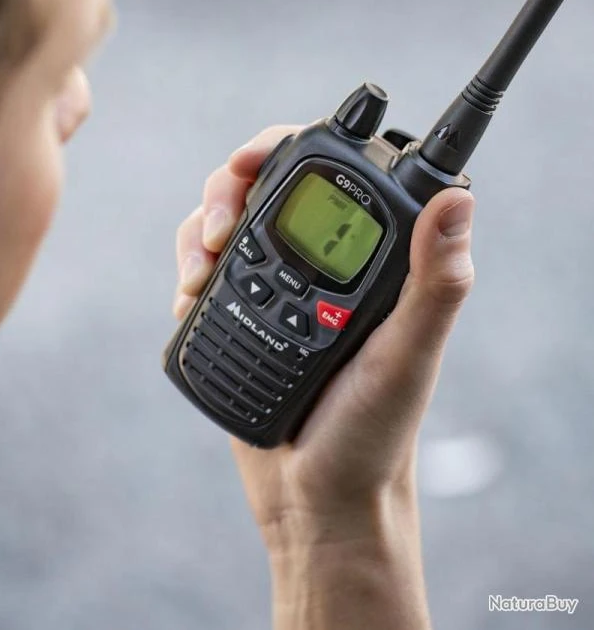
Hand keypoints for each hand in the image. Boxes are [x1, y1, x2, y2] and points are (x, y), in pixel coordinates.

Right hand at [173, 125, 474, 628]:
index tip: (248, 164)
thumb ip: (434, 285)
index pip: (325, 178)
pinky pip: (202, 273)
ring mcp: (272, 290)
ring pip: (223, 226)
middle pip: (262, 191)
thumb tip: (458, 200)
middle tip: (216, 228)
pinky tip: (189, 297)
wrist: (315, 496)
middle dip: (225, 192)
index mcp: (366, 263)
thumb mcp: (406, 358)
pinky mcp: (238, 317)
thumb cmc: (372, 434)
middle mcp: (317, 267)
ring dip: (198, 233)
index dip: (282, 152)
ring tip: (196, 275)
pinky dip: (188, 272)